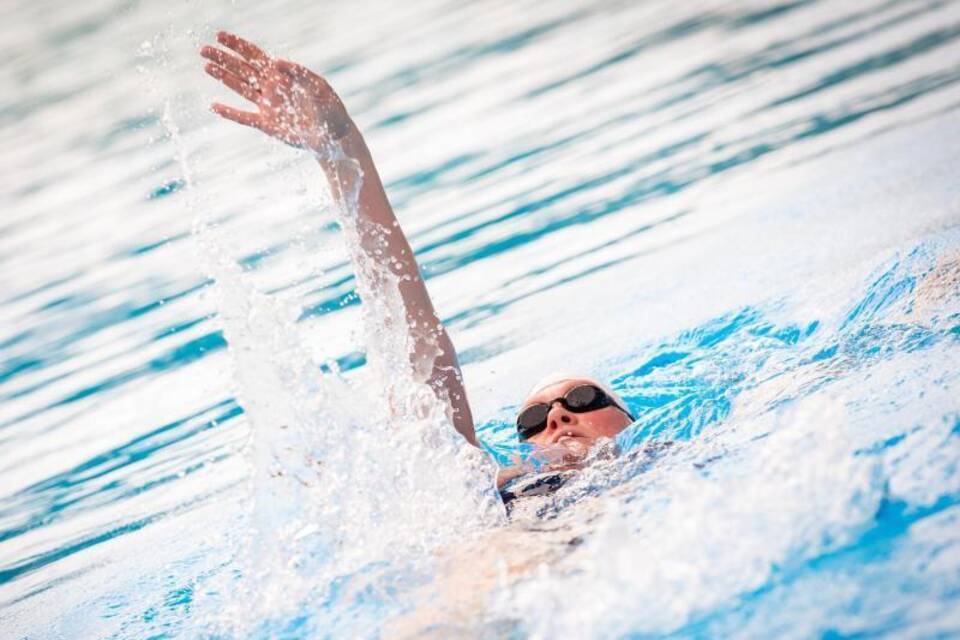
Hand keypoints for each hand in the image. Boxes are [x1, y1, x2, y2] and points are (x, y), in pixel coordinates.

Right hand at [201, 31, 353, 151]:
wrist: (335, 137)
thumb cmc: (331, 109)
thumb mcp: (318, 87)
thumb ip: (299, 74)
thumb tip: (275, 62)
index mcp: (284, 75)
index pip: (256, 56)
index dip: (238, 45)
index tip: (220, 35)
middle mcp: (272, 88)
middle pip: (243, 69)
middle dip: (224, 58)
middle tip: (203, 49)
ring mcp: (269, 106)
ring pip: (241, 89)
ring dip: (223, 78)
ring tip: (206, 66)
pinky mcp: (268, 125)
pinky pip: (244, 117)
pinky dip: (230, 112)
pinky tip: (214, 106)